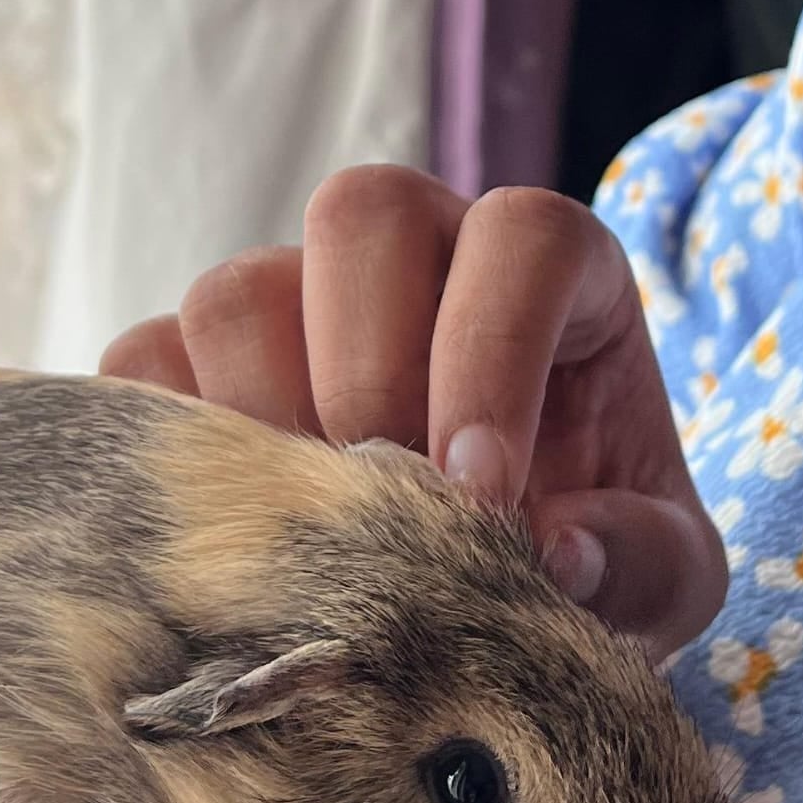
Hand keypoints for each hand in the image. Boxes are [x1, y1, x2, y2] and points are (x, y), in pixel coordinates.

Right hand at [101, 168, 726, 659]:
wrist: (490, 586)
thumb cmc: (591, 554)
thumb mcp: (660, 576)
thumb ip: (640, 562)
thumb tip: (553, 557)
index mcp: (549, 270)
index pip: (521, 238)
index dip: (492, 349)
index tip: (483, 490)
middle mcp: (414, 257)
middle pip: (359, 217)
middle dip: (366, 370)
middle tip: (384, 505)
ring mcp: (294, 302)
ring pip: (237, 292)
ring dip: (261, 416)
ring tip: (307, 532)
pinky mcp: (199, 365)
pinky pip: (142, 364)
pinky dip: (171, 441)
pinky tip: (234, 524)